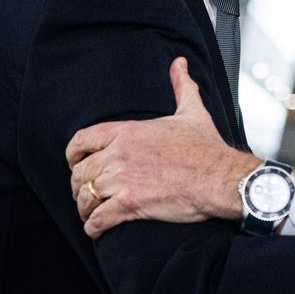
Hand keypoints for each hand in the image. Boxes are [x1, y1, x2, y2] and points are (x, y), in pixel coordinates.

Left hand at [65, 57, 258, 237]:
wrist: (221, 178)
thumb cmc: (208, 149)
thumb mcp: (192, 112)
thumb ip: (181, 86)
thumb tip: (180, 64)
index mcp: (128, 131)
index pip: (82, 140)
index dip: (73, 154)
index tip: (75, 162)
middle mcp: (119, 154)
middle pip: (80, 172)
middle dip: (79, 186)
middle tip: (86, 193)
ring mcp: (122, 180)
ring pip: (85, 197)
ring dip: (85, 208)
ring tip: (90, 214)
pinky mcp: (130, 205)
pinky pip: (98, 219)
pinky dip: (93, 227)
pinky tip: (96, 229)